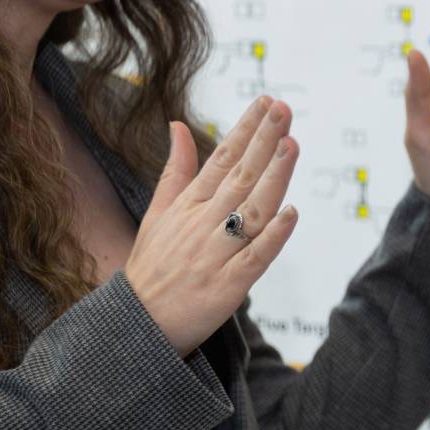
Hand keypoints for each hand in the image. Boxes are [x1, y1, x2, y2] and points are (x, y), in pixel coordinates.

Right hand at [126, 98, 301, 351]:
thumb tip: (179, 126)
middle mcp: (202, 226)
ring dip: (274, 178)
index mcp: (187, 206)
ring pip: (250, 211)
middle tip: (284, 110)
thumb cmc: (152, 268)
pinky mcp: (228, 287)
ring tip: (292, 146)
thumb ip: (175, 170)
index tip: (267, 103)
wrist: (137, 326)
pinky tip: (291, 213)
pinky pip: (254, 258)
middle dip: (264, 141)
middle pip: (239, 177)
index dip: (245, 129)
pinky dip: (273, 236)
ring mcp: (215, 255)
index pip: (221, 159)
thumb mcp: (156, 214)